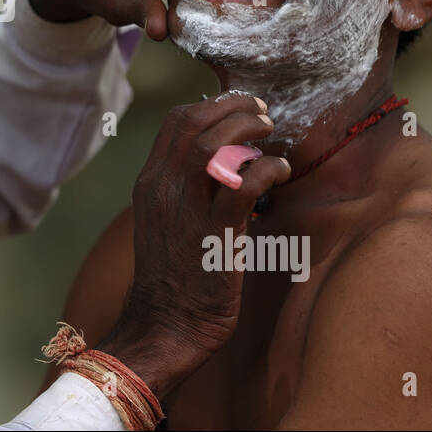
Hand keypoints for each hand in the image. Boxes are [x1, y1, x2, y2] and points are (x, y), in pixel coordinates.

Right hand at [97, 94, 291, 398]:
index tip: (239, 109)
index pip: (175, 122)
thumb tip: (225, 162)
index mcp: (150, 183)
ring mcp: (185, 210)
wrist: (165, 325)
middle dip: (233, 107)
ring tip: (270, 132)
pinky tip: (281, 172)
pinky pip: (243, 185)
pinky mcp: (214, 235)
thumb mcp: (165, 221)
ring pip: (212, 144)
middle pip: (192, 122)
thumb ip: (185, 189)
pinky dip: (267, 169)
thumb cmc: (174, 277)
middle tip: (262, 113)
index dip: (212, 106)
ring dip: (247, 128)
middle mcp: (162, 189)